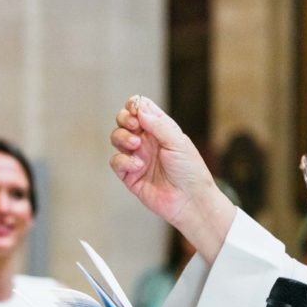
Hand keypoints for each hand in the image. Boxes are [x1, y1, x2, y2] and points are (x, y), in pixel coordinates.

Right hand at [109, 96, 235, 262]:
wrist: (189, 200)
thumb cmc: (190, 171)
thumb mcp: (178, 142)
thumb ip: (158, 124)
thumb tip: (139, 108)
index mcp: (160, 129)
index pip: (140, 108)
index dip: (134, 105)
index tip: (136, 110)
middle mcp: (146, 141)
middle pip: (124, 120)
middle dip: (124, 119)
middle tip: (134, 126)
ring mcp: (136, 157)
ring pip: (116, 138)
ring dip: (122, 138)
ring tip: (136, 145)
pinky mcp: (129, 175)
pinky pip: (116, 161)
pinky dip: (123, 161)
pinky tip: (137, 166)